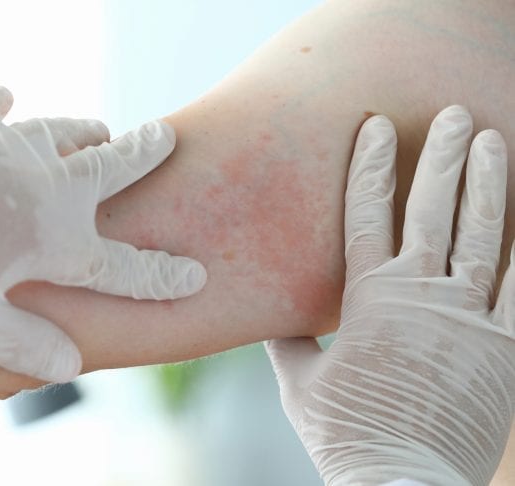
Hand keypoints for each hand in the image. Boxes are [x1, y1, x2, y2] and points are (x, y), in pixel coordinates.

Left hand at [0, 86, 206, 381]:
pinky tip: (6, 101)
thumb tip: (72, 363)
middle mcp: (48, 187)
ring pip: (66, 130)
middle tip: (167, 136)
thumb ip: (27, 345)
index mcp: (55, 242)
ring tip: (101, 130)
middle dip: (146, 153)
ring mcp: (11, 145)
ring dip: (87, 131)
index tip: (197, 274)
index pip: (125, 267)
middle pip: (114, 166)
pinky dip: (3, 104)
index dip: (164, 276)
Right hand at [266, 106, 513, 484]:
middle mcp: (420, 293)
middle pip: (430, 209)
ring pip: (482, 233)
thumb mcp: (299, 384)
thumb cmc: (344, 433)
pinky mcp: (505, 345)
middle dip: (440, 154)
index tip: (377, 126)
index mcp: (368, 297)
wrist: (397, 481)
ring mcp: (468, 317)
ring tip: (493, 138)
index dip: (371, 165)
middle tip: (452, 113)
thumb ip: (289, 342)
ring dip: (487, 182)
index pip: (366, 213)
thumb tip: (269, 318)